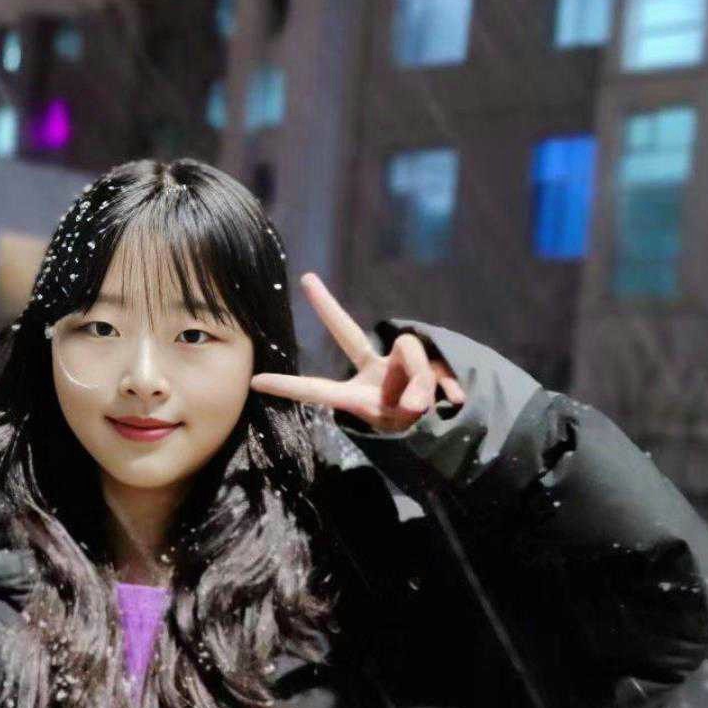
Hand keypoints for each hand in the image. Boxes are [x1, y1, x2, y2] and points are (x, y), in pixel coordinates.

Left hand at [250, 273, 465, 432]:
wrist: (449, 427)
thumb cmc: (419, 428)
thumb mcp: (407, 420)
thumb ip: (409, 398)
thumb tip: (416, 396)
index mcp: (357, 395)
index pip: (318, 389)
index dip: (289, 387)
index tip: (255, 382)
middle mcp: (372, 372)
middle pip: (348, 335)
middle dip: (326, 308)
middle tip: (305, 279)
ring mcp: (396, 363)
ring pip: (408, 351)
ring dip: (423, 382)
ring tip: (427, 406)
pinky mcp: (425, 358)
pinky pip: (435, 362)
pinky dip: (445, 384)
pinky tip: (452, 398)